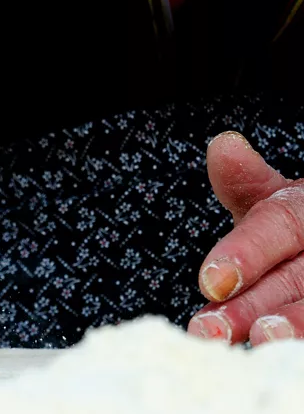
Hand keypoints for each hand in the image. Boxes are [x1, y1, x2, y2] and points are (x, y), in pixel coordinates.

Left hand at [187, 131, 303, 345]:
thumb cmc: (299, 227)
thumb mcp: (275, 200)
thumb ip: (246, 182)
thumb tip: (223, 146)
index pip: (277, 225)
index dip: (245, 252)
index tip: (209, 282)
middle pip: (294, 276)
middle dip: (252, 305)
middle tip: (210, 330)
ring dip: (293, 324)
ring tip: (259, 340)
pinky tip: (280, 358)